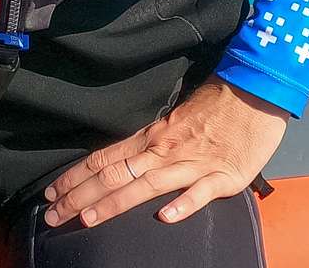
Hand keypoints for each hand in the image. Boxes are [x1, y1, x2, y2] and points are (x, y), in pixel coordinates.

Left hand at [42, 76, 289, 228]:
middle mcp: (165, 150)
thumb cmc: (219, 102)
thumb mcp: (177, 119)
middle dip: (81, 196)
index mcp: (153, 135)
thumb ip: (154, 141)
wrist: (256, 89)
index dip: (76, 176)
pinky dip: (182, 204)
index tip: (51, 193)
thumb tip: (127, 161)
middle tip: (51, 215)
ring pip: (145, 186)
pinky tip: (165, 217)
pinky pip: (200, 192)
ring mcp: (193, 164)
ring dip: (113, 204)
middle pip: (115, 175)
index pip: (105, 158)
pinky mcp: (224, 176)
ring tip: (86, 219)